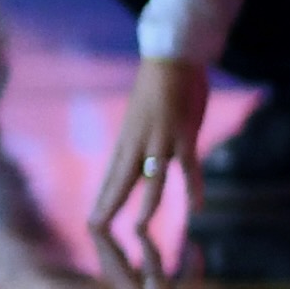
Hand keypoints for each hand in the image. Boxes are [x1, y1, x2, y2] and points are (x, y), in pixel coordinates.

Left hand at [94, 56, 212, 246]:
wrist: (169, 60)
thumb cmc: (157, 88)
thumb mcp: (141, 119)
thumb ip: (140, 140)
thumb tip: (138, 158)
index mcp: (127, 140)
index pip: (111, 176)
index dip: (104, 198)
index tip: (93, 219)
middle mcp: (138, 143)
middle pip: (121, 181)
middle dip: (109, 206)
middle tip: (96, 228)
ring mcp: (160, 140)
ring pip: (151, 179)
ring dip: (146, 205)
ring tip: (137, 227)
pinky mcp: (182, 135)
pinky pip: (188, 166)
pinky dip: (193, 187)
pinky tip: (196, 207)